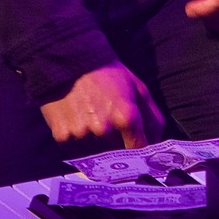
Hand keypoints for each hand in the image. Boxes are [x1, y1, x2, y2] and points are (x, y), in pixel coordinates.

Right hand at [39, 62, 162, 146]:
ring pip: (96, 156)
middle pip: (117, 157)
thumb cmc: (109, 75)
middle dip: (119, 149)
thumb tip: (156, 146)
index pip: (138, 151)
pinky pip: (76, 153)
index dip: (140, 155)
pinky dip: (80, 145)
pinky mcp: (62, 136)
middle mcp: (104, 129)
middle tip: (115, 135)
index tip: (140, 156)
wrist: (71, 62)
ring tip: (95, 126)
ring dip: (98, 149)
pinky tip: (80, 126)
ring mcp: (82, 134)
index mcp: (126, 116)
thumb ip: (153, 119)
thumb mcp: (138, 89)